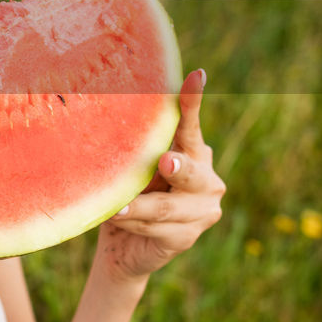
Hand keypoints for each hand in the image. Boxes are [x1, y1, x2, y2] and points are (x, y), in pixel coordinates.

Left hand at [93, 69, 225, 283]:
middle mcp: (207, 180)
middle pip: (190, 170)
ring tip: (117, 206)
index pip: (191, 125)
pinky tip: (117, 218)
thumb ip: (137, 149)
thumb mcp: (133, 167)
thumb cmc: (130, 194)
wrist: (125, 246)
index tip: (197, 75)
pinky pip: (158, 228)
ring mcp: (202, 211)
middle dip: (178, 167)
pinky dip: (134, 222)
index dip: (192, 101)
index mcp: (194, 152)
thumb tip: (114, 119)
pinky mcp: (187, 238)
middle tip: (165, 161)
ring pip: (166, 207)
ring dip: (138, 206)